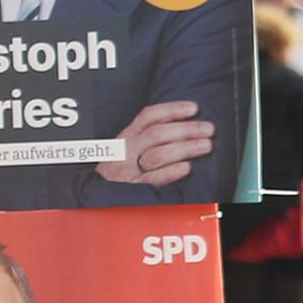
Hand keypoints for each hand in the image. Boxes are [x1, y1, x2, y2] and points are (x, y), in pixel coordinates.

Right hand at [95, 101, 213, 186]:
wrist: (94, 193)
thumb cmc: (116, 168)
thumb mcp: (125, 146)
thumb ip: (145, 135)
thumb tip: (181, 124)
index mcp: (126, 137)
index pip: (149, 117)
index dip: (172, 110)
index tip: (193, 109)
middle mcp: (127, 151)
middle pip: (157, 134)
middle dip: (186, 129)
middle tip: (208, 129)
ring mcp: (130, 169)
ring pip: (158, 155)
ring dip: (185, 149)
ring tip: (205, 146)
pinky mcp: (135, 189)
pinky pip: (154, 179)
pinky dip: (172, 172)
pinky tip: (187, 167)